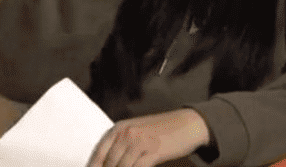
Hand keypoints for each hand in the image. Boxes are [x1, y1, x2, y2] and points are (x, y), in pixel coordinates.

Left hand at [87, 109, 210, 166]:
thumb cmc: (161, 131)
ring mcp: (139, 141)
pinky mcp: (153, 150)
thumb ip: (120, 146)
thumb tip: (107, 164)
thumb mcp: (137, 133)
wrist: (188, 123)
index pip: (98, 155)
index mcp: (119, 128)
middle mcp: (126, 133)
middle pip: (108, 164)